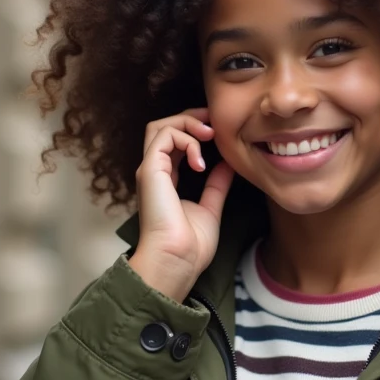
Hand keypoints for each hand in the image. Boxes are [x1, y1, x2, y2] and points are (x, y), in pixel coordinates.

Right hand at [129, 108, 234, 301]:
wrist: (177, 261)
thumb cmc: (190, 245)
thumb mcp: (210, 207)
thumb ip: (216, 184)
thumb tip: (229, 163)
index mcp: (165, 179)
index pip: (173, 142)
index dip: (194, 130)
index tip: (218, 131)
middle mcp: (154, 171)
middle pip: (162, 127)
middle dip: (190, 117)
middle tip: (214, 122)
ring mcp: (150, 169)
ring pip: (160, 126)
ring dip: (188, 123)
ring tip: (210, 135)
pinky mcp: (150, 170)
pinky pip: (165, 137)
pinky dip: (187, 140)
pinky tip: (202, 161)